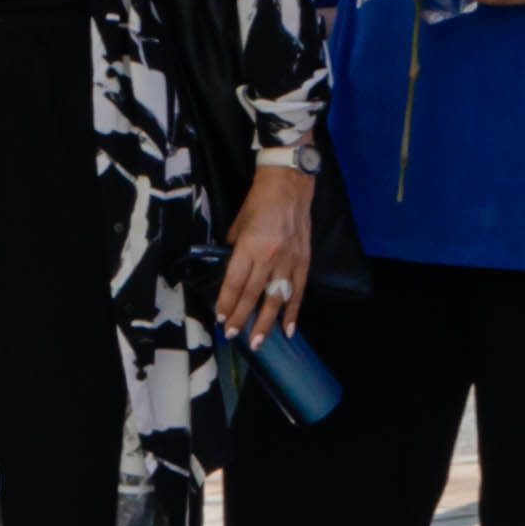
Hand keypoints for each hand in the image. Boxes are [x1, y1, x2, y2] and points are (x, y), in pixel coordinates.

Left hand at [218, 169, 314, 341]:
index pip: (235, 282)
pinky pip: (298, 291)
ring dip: (266, 322)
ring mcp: (289, 260)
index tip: (220, 318)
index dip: (227, 302)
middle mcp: (270, 256)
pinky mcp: (304, 260)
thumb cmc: (259, 202)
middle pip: (253, 294)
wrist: (289, 185)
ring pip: (276, 298)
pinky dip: (293, 311)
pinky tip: (288, 329)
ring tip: (258, 341)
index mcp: (250, 246)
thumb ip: (235, 251)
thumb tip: (232, 273)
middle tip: (233, 335)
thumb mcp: (238, 224)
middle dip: (241, 317)